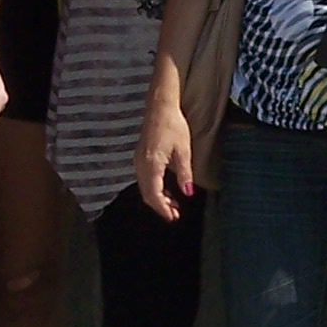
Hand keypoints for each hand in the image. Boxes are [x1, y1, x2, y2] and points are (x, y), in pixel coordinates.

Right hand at [135, 96, 192, 219]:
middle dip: (160, 206)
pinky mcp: (140, 157)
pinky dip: (154, 188)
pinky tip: (166, 190)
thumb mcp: (184, 151)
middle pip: (147, 193)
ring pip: (145, 187)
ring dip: (157, 198)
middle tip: (175, 215)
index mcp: (152, 164)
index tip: (173, 217)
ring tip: (173, 205)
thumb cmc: (173, 126)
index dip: (163, 208)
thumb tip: (188, 193)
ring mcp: (138, 160)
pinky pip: (144, 179)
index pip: (154, 194)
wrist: (160, 108)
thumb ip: (185, 174)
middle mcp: (141, 164)